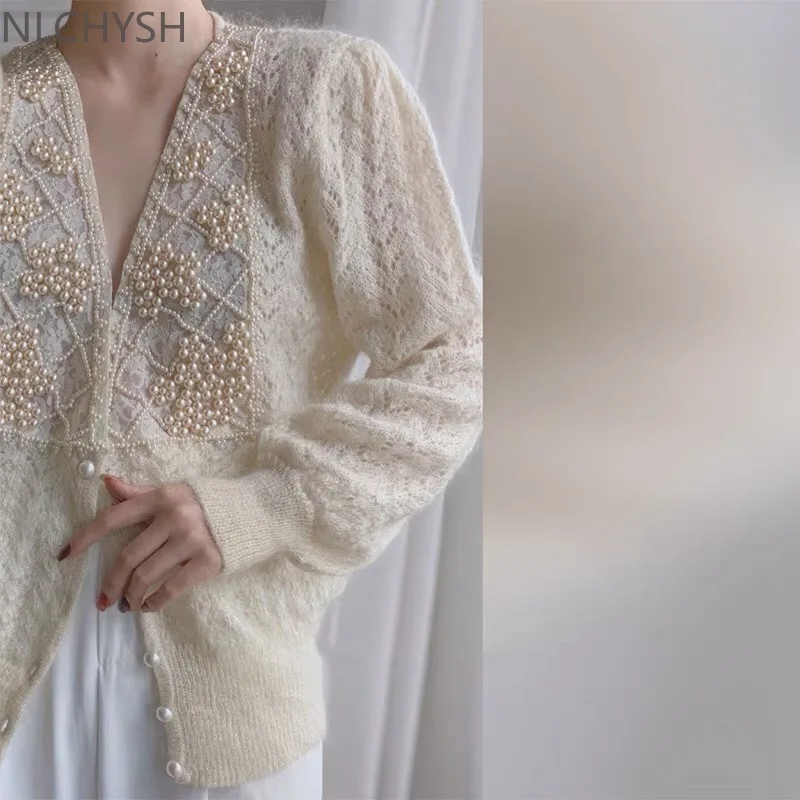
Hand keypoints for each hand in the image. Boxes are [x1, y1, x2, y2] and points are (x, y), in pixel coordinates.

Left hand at [58, 475, 222, 612]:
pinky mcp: (208, 562)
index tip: (66, 555)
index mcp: (162, 497)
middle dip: (111, 582)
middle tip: (104, 600)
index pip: (115, 517)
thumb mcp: (174, 492)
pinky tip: (148, 607)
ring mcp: (192, 540)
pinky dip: (154, 603)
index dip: (87, 536)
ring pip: (146, 576)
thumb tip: (106, 482)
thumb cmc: (208, 503)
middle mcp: (175, 517)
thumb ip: (139, 492)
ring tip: (127, 604)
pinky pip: (171, 589)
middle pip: (128, 556)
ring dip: (131, 595)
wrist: (255, 512)